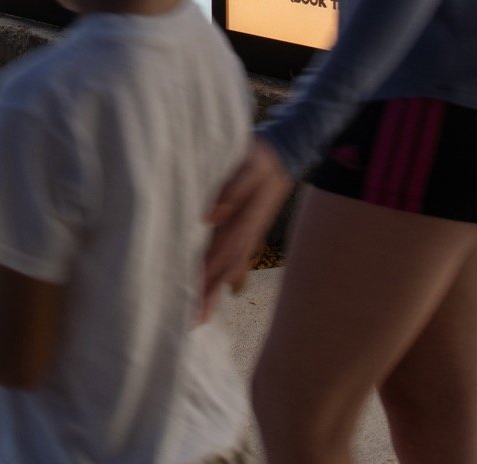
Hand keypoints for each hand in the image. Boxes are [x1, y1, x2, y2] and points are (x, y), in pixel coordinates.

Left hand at [200, 136, 292, 319]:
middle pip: (221, 269)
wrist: (286, 154)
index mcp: (240, 222)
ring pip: (228, 266)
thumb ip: (231, 190)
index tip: (191, 303)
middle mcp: (244, 234)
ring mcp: (248, 234)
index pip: (216, 257)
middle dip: (206, 295)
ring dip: (214, 288)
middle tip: (192, 323)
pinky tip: (219, 286)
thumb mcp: (248, 167)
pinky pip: (235, 257)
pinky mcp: (249, 229)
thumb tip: (208, 217)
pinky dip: (225, 274)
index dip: (203, 280)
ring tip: (201, 314)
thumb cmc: (262, 158)